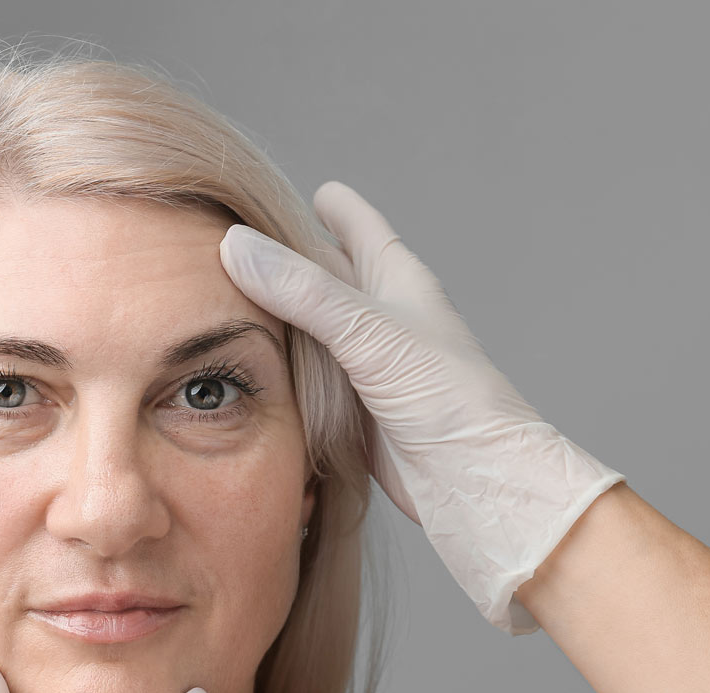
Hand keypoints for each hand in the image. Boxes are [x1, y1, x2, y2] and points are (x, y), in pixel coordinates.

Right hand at [219, 180, 625, 634]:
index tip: (319, 191)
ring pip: (315, 333)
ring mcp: (369, 371)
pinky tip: (255, 371)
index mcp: (399, 284)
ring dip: (281, 319)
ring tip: (235, 302)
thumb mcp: (370, 332)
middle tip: (248, 244)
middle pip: (330, 279)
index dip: (340, 209)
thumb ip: (302, 291)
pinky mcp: (356, 416)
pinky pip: (310, 383)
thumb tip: (233, 243)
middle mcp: (383, 323)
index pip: (363, 232)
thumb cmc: (449, 400)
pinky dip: (284, 372)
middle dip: (294, 261)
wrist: (476, 484)